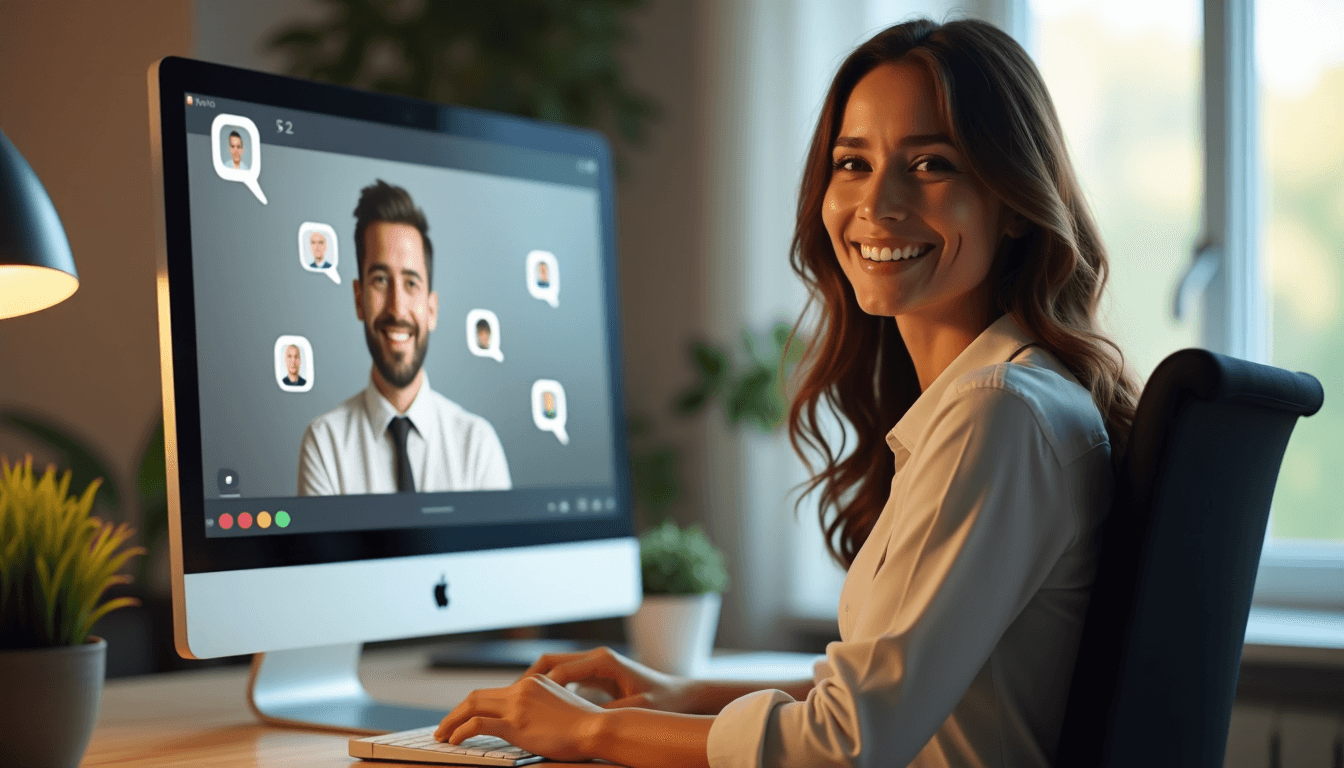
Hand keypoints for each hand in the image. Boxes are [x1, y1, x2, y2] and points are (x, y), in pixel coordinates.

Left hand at [434, 674, 603, 761]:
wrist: (596, 727)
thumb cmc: (585, 724)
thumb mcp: (560, 707)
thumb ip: (541, 707)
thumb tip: (528, 721)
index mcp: (532, 682)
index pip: (493, 692)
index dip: (473, 705)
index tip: (462, 718)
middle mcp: (521, 688)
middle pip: (476, 696)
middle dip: (455, 712)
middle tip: (443, 727)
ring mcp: (517, 705)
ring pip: (471, 706)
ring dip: (451, 721)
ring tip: (442, 735)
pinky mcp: (515, 723)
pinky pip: (477, 724)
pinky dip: (459, 730)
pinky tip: (453, 740)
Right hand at [522, 645, 704, 713]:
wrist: (680, 694)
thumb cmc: (663, 700)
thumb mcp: (639, 707)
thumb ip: (612, 713)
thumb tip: (586, 722)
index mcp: (603, 660)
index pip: (560, 668)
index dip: (538, 685)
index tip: (521, 701)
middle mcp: (596, 658)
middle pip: (551, 661)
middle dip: (528, 678)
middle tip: (509, 699)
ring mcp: (594, 664)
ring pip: (554, 668)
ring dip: (536, 682)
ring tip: (518, 703)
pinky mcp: (595, 675)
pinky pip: (564, 677)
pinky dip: (548, 688)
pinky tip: (538, 707)